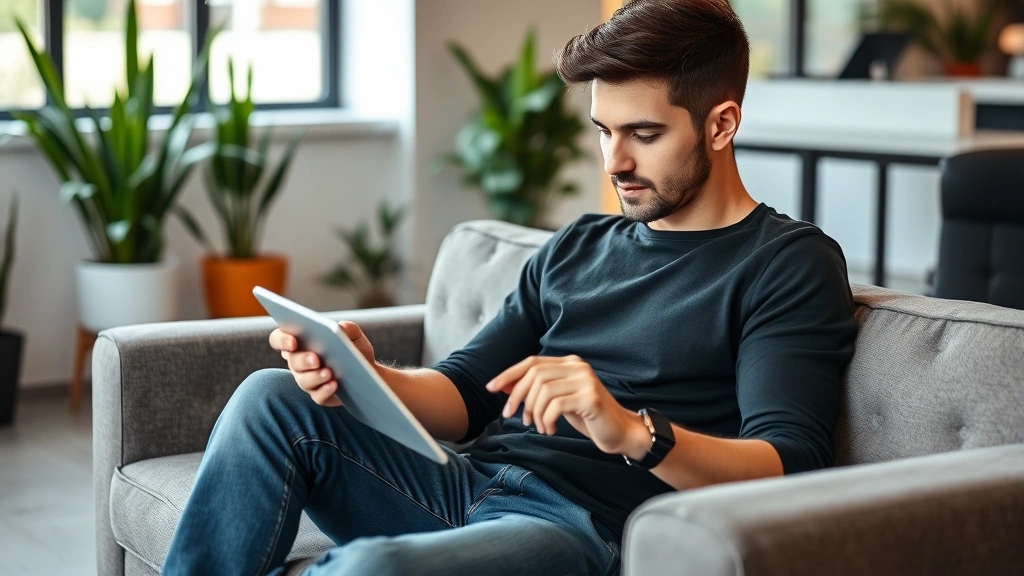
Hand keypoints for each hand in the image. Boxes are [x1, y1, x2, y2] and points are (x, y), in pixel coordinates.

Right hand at [268, 321, 376, 406]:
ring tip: (328, 372)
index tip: (293, 341)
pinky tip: (334, 384)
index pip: (279, 339)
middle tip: (316, 359)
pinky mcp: (320, 395)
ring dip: (314, 376)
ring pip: (303, 380)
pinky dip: (325, 390)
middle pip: (292, 361)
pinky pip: (318, 396)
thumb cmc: (355, 350)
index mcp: (301, 342)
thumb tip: (339, 327)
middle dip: (303, 360)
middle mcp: (299, 362)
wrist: (369, 371)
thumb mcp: (354, 335)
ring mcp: (308, 380)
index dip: (282, 340)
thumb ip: (348, 327)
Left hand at [485, 355, 645, 456]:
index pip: (531, 362)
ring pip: (543, 391)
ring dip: (534, 412)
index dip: (508, 374)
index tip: (491, 388)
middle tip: (513, 416)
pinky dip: (547, 420)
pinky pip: (556, 405)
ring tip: (539, 426)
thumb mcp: (558, 401)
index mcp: (569, 363)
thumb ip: (536, 391)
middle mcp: (578, 367)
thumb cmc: (587, 417)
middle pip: (534, 375)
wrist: (620, 432)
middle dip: (517, 397)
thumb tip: (503, 385)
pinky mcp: (590, 397)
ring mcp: (586, 380)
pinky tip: (550, 430)